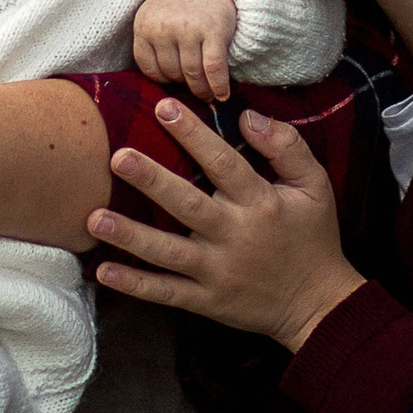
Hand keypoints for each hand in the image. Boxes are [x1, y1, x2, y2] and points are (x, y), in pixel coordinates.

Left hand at [88, 99, 361, 349]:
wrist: (318, 305)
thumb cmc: (313, 237)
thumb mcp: (315, 187)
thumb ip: (286, 147)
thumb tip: (249, 116)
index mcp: (260, 204)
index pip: (223, 163)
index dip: (193, 135)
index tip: (162, 107)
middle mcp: (234, 236)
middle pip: (187, 206)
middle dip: (151, 181)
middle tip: (118, 158)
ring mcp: (217, 272)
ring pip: (168, 252)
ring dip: (130, 236)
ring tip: (93, 218)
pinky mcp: (207, 301)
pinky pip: (166, 292)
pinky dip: (135, 284)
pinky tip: (103, 271)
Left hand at [132, 0, 242, 103]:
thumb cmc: (183, 8)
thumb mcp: (157, 19)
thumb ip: (154, 47)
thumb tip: (165, 96)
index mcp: (144, 23)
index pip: (149, 69)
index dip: (164, 80)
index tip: (176, 83)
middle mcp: (162, 25)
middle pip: (172, 73)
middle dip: (185, 85)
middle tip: (196, 88)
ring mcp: (187, 27)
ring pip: (192, 74)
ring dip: (202, 90)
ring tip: (209, 96)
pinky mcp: (212, 30)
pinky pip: (213, 68)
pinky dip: (219, 85)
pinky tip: (223, 94)